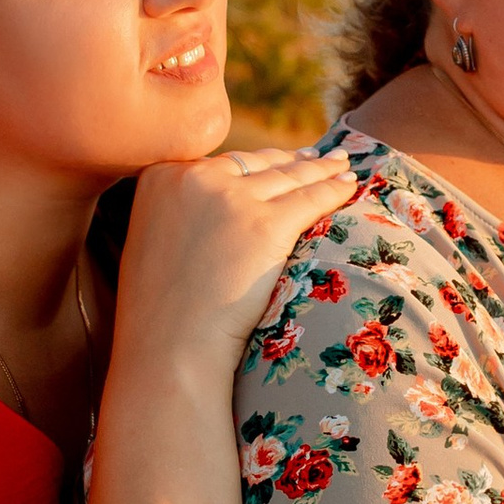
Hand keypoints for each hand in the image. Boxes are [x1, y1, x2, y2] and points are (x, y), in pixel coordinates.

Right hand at [111, 142, 356, 379]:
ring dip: (320, 170)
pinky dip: (335, 190)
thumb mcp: (153, 241)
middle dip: (293, 161)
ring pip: (289, 177)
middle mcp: (195, 176)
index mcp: (161, 176)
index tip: (281, 160)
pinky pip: (312, 198)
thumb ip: (178, 212)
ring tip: (341, 167)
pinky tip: (350, 185)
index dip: (257, 163)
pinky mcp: (267, 223)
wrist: (168, 345)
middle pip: (258, 165)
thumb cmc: (159, 312)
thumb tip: (210, 209)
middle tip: (320, 159)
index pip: (221, 164)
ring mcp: (232, 198)